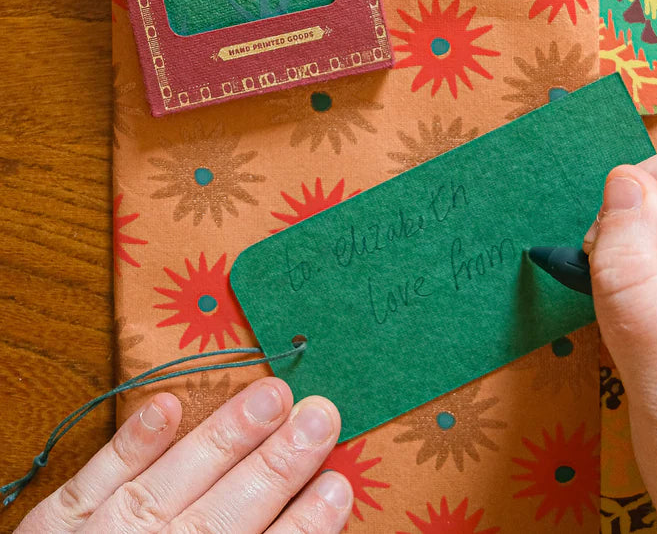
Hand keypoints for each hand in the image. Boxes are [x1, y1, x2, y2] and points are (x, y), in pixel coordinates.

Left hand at [14, 379, 351, 532]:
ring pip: (173, 480)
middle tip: (321, 416)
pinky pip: (98, 476)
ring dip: (226, 436)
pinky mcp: (61, 520)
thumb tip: (300, 530)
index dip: (303, 523)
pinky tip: (167, 408)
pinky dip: (132, 442)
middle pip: (226, 509)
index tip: (339, 485)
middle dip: (278, 463)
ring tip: (272, 395)